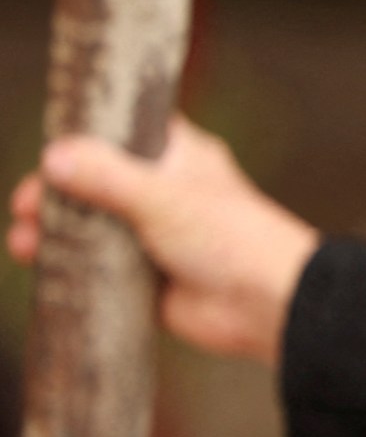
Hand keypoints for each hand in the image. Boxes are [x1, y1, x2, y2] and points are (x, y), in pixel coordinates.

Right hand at [9, 116, 319, 366]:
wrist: (269, 304)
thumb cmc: (232, 238)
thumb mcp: (163, 197)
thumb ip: (106, 175)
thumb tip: (55, 157)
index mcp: (178, 155)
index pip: (121, 132)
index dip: (81, 138)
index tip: (46, 150)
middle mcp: (164, 191)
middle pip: (93, 181)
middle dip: (54, 192)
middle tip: (25, 207)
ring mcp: (154, 234)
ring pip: (91, 224)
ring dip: (54, 230)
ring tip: (24, 242)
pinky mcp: (148, 276)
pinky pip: (99, 266)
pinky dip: (69, 264)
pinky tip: (39, 265)